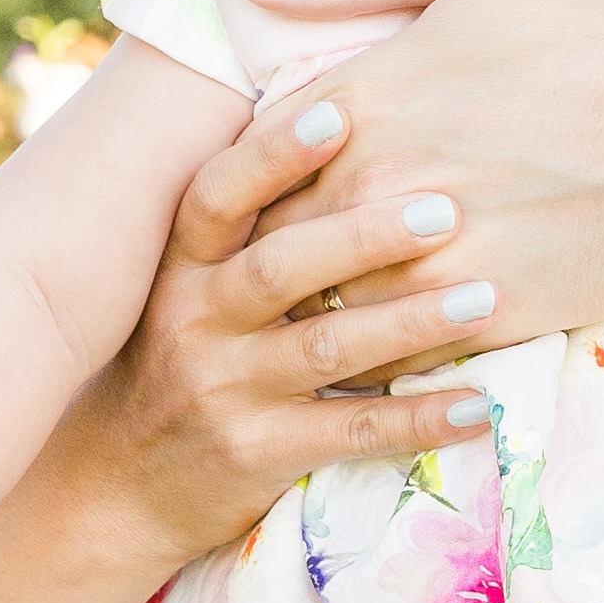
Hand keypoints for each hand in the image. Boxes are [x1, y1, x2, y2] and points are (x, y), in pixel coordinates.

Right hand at [51, 93, 507, 559]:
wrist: (117, 486)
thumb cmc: (180, 361)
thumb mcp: (186, 289)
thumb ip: (248, 230)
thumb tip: (342, 123)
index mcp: (181, 267)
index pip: (218, 197)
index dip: (274, 155)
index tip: (340, 117)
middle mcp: (195, 320)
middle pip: (282, 267)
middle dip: (365, 236)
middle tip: (447, 210)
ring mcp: (225, 389)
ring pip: (327, 346)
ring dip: (412, 321)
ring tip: (486, 297)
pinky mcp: (257, 453)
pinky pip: (351, 431)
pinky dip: (418, 419)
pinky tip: (477, 407)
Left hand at [232, 0, 603, 339]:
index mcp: (368, 102)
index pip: (251, 162)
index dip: (245, 176)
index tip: (250, 183)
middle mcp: (388, 192)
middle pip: (276, 243)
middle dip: (265, 247)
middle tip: (255, 259)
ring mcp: (440, 265)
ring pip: (330, 307)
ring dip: (320, 305)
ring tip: (311, 306)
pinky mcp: (496, 320)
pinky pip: (401, 356)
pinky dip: (386, 350)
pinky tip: (389, 334)